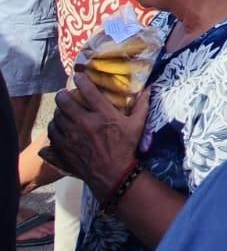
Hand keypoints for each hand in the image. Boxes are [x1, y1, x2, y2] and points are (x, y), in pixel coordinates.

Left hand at [47, 72, 148, 197]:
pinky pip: (52, 134)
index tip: (78, 76)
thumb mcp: (137, 125)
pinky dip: (53, 128)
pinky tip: (57, 127)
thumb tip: (149, 88)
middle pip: (65, 102)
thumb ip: (142, 105)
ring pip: (56, 117)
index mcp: (103, 115)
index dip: (81, 80)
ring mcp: (71, 137)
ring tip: (61, 110)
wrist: (113, 174)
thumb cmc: (126, 147)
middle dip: (62, 95)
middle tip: (64, 94)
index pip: (88, 91)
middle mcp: (84, 123)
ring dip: (57, 112)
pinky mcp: (63, 149)